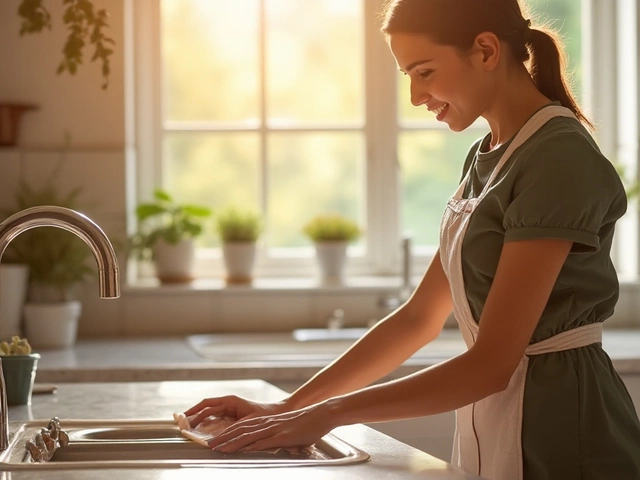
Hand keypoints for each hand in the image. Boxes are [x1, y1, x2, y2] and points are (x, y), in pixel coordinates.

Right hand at [183, 395, 285, 427]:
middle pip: (206, 408)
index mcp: (230, 401)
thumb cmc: (265, 415)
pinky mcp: (232, 415)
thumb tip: (218, 438)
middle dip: (193, 415)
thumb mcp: (248, 422)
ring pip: (210, 413)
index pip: (207, 405)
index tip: (184, 419)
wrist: (278, 413)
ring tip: (188, 428)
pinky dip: (207, 423)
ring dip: (199, 420)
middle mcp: (228, 403)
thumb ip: (232, 429)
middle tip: (182, 425)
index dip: (194, 412)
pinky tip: (202, 431)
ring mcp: (230, 409)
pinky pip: (216, 418)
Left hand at [208, 402, 334, 452]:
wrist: (322, 415)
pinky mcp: (283, 436)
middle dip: (223, 437)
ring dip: (231, 442)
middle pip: (240, 430)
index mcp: (268, 421)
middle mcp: (268, 423)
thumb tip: (270, 445)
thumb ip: (277, 436)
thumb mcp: (288, 429)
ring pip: (248, 435)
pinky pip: (264, 441)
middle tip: (209, 444)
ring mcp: (275, 429)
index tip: (216, 439)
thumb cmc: (308, 424)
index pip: (243, 426)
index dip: (228, 432)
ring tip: (219, 448)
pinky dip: (251, 446)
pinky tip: (242, 450)